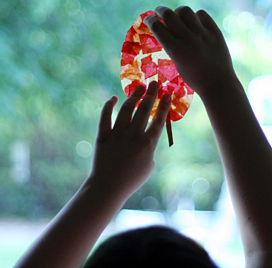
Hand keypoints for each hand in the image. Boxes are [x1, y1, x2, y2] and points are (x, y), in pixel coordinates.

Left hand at [89, 81, 170, 196]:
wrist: (108, 188)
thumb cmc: (132, 180)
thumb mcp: (149, 165)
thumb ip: (149, 148)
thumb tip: (145, 134)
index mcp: (148, 144)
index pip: (159, 119)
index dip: (164, 105)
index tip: (168, 93)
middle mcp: (133, 136)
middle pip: (144, 110)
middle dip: (151, 94)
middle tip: (154, 83)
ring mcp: (117, 135)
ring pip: (126, 110)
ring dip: (133, 96)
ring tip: (139, 87)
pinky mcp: (103, 137)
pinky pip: (105, 117)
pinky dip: (108, 106)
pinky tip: (113, 98)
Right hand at [144, 6, 238, 96]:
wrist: (218, 84)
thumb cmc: (195, 78)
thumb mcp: (178, 63)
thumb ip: (172, 47)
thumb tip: (166, 30)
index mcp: (175, 49)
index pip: (157, 27)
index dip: (149, 20)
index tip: (148, 19)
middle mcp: (187, 38)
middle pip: (168, 15)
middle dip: (160, 10)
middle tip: (159, 11)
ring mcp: (202, 34)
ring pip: (185, 10)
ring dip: (178, 11)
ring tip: (178, 16)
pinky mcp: (214, 31)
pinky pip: (202, 14)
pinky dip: (195, 15)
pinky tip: (194, 21)